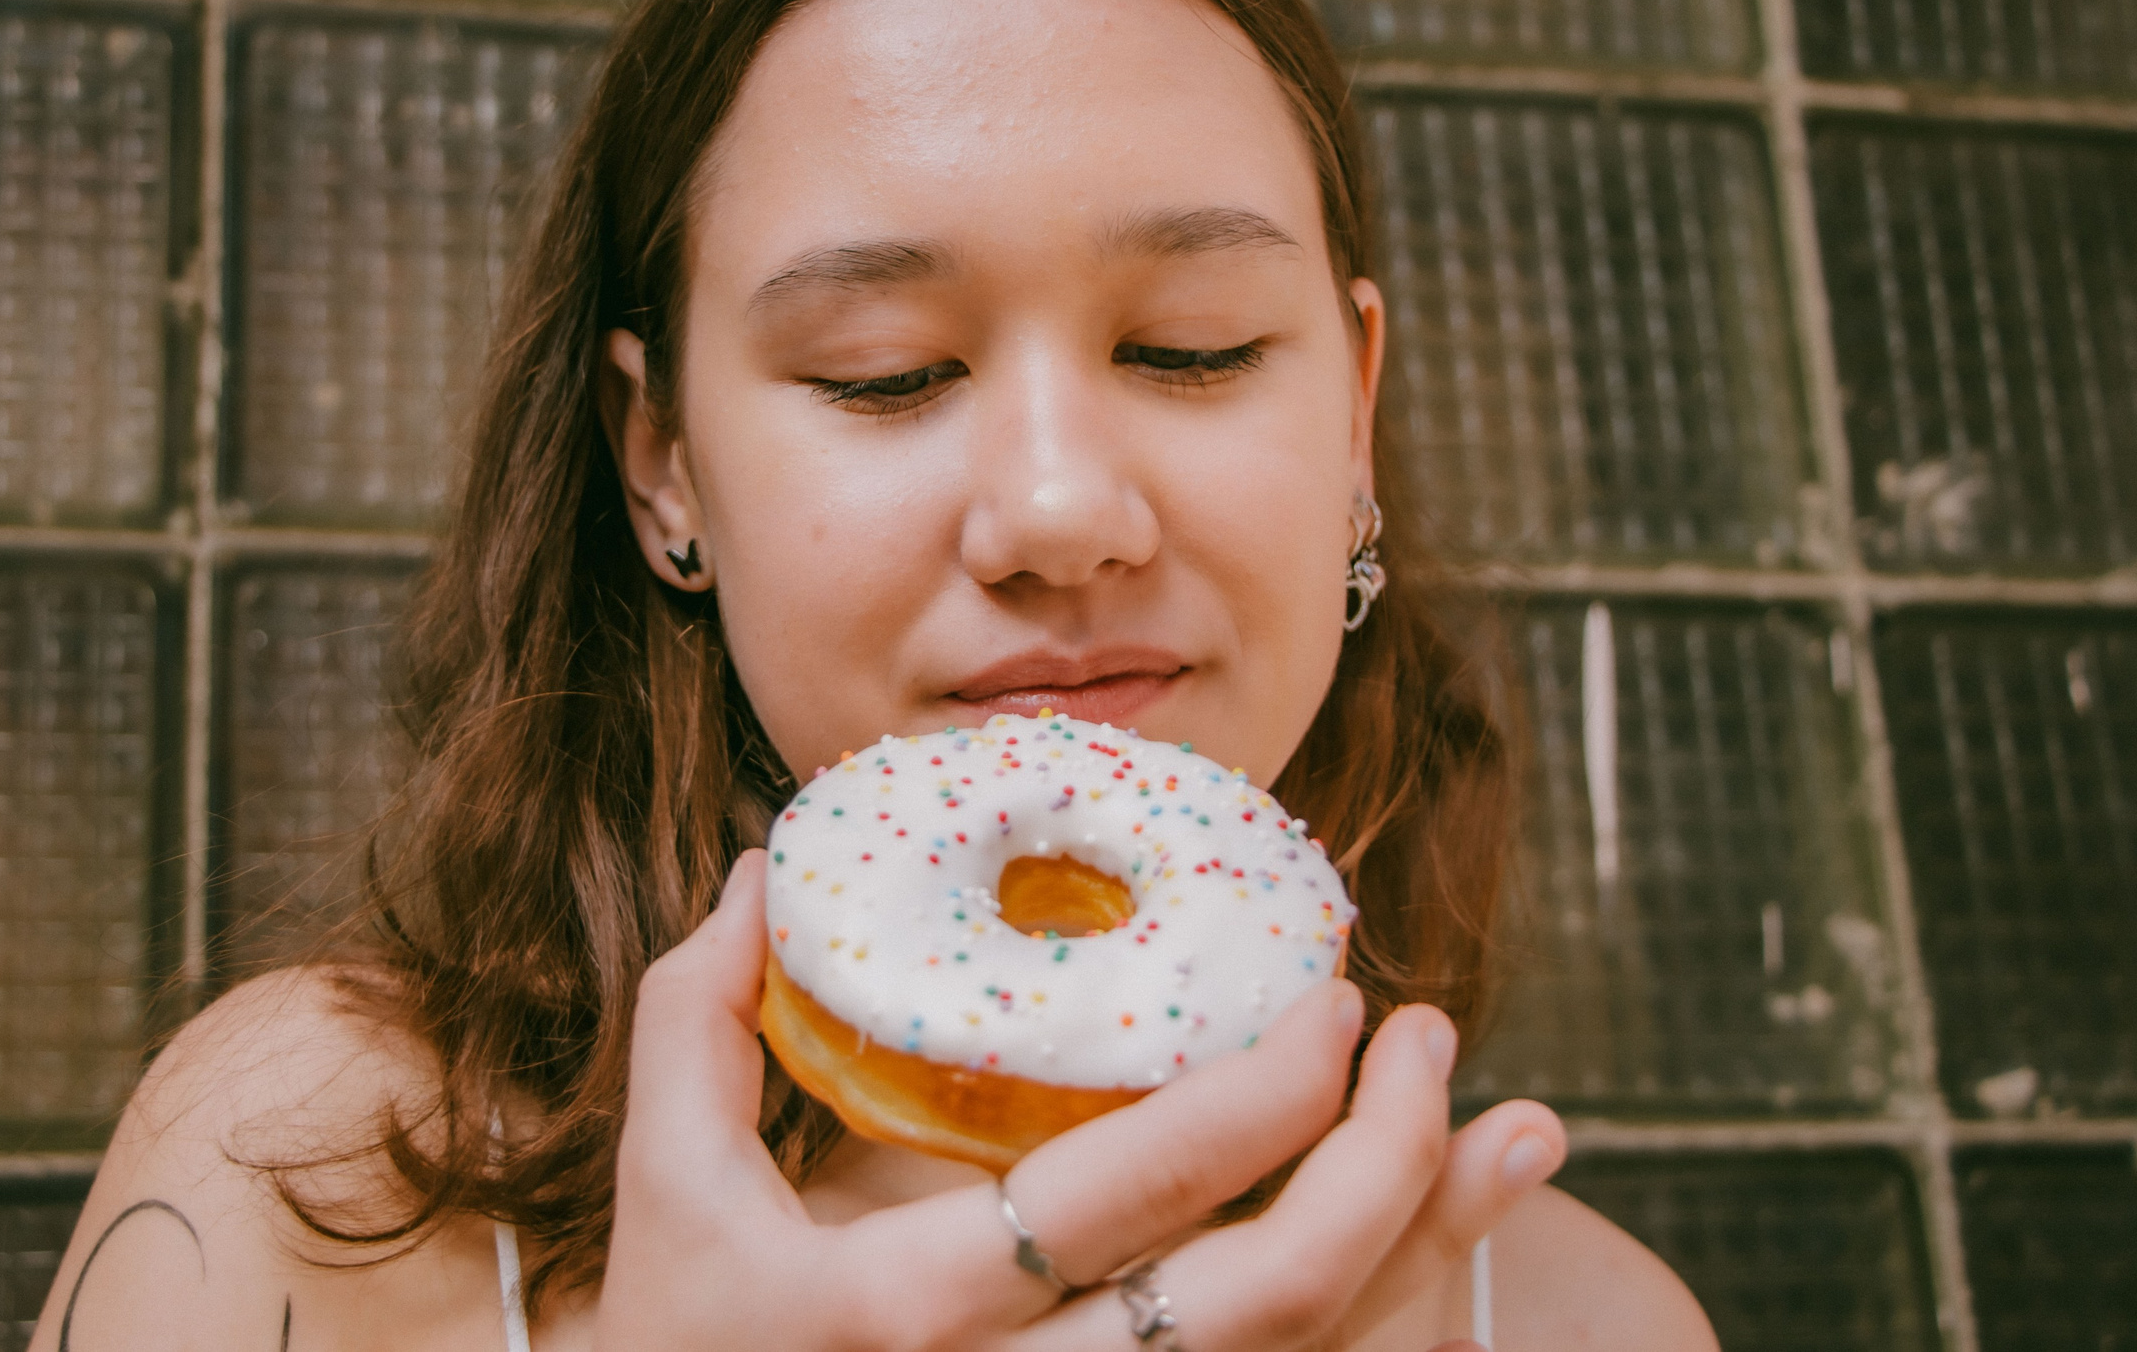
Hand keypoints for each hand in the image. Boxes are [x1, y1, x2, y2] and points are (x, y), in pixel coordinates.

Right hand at [596, 850, 1564, 1350]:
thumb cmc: (684, 1341)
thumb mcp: (666, 1185)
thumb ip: (699, 1018)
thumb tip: (765, 868)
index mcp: (898, 1311)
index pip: (1116, 1198)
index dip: (1257, 1099)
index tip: (1334, 996)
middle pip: (1258, 1309)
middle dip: (1385, 1166)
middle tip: (1422, 1038)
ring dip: (1432, 1253)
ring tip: (1509, 1133)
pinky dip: (1393, 1326)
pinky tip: (1451, 1250)